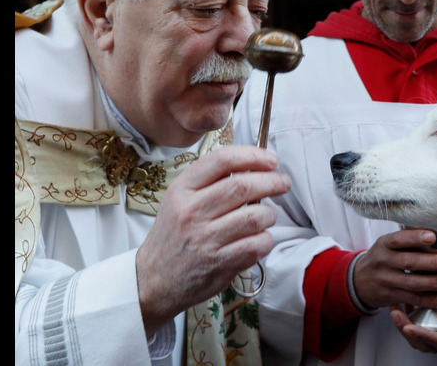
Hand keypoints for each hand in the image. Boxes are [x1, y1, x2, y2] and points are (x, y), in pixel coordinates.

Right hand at [135, 145, 290, 334]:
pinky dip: (266, 239)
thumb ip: (210, 181)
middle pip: (242, 186)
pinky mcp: (219, 263)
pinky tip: (260, 238)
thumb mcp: (179, 200)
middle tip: (283, 183)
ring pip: (255, 216)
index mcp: (182, 190)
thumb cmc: (173, 236)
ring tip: (267, 215)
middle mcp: (192, 212)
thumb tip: (253, 164)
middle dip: (272, 181)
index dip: (253, 155)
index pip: (221, 160)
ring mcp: (205, 239)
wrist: (153, 280)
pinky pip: (257, 244)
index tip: (270, 160)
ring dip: (270, 214)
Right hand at [352, 228, 436, 309]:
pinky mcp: (391, 297)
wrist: (359, 281)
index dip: (415, 238)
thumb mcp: (389, 244)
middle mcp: (383, 262)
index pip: (399, 239)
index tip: (433, 237)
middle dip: (433, 263)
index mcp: (384, 244)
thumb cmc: (384, 257)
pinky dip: (431, 300)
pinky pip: (413, 299)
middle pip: (409, 262)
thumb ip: (409, 240)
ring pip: (413, 284)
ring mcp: (386, 281)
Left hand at [390, 285, 436, 352]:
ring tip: (394, 308)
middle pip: (426, 343)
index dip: (423, 335)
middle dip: (407, 330)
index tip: (408, 327)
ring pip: (419, 337)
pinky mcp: (434, 328)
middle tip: (396, 314)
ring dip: (404, 324)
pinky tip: (400, 302)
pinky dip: (407, 316)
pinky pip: (418, 327)